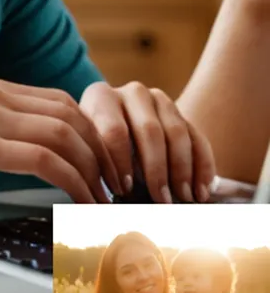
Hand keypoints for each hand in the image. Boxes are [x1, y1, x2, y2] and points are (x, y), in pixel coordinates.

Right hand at [0, 78, 121, 212]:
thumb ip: (3, 130)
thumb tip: (46, 155)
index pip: (63, 102)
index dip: (93, 133)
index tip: (105, 165)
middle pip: (71, 116)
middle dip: (102, 152)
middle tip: (115, 184)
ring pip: (64, 136)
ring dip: (93, 169)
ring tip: (103, 197)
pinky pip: (46, 161)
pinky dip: (73, 182)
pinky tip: (80, 201)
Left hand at [79, 81, 215, 203]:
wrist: (114, 131)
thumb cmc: (95, 147)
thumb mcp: (90, 150)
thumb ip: (98, 164)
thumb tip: (112, 197)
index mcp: (101, 96)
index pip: (114, 130)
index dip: (120, 163)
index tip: (123, 190)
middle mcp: (133, 93)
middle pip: (150, 130)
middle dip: (157, 169)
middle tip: (160, 199)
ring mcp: (160, 100)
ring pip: (177, 132)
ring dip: (183, 169)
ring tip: (183, 197)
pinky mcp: (182, 114)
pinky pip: (197, 138)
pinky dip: (202, 167)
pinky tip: (202, 192)